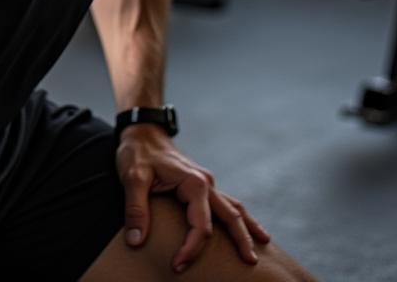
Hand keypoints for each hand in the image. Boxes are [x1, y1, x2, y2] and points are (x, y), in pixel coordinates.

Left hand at [115, 124, 270, 273]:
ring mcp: (205, 182)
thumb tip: (136, 241)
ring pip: (233, 207)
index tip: (177, 265)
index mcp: (194, 182)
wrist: (141, 131)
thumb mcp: (132, 178)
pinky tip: (242, 224)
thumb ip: (136, 209)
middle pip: (231, 215)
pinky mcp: (200, 184)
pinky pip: (223, 202)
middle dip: (241, 240)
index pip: (201, 226)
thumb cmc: (136, 152)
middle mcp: (205, 182)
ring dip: (246, 226)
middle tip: (252, 263)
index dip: (191, 249)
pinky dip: (235, 215)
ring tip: (264, 244)